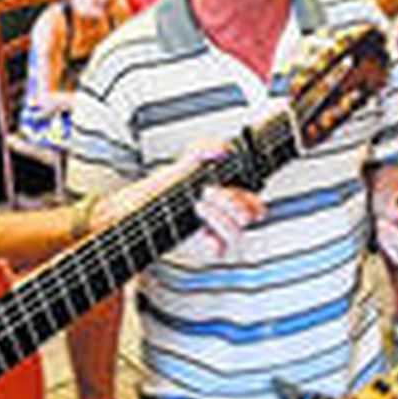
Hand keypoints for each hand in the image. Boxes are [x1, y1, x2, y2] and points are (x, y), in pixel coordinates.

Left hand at [98, 143, 265, 255]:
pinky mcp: (206, 248)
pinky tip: (202, 231)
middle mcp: (227, 217)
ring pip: (237, 233)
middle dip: (232, 200)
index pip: (255, 201)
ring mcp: (217, 234)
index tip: (229, 185)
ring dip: (221, 216)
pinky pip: (220, 249)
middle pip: (249, 215)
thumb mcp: (185, 163)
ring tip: (200, 204)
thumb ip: (203, 149)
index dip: (250, 196)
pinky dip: (213, 238)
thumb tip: (220, 149)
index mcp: (229, 197)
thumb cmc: (166, 188)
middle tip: (208, 190)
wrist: (142, 207)